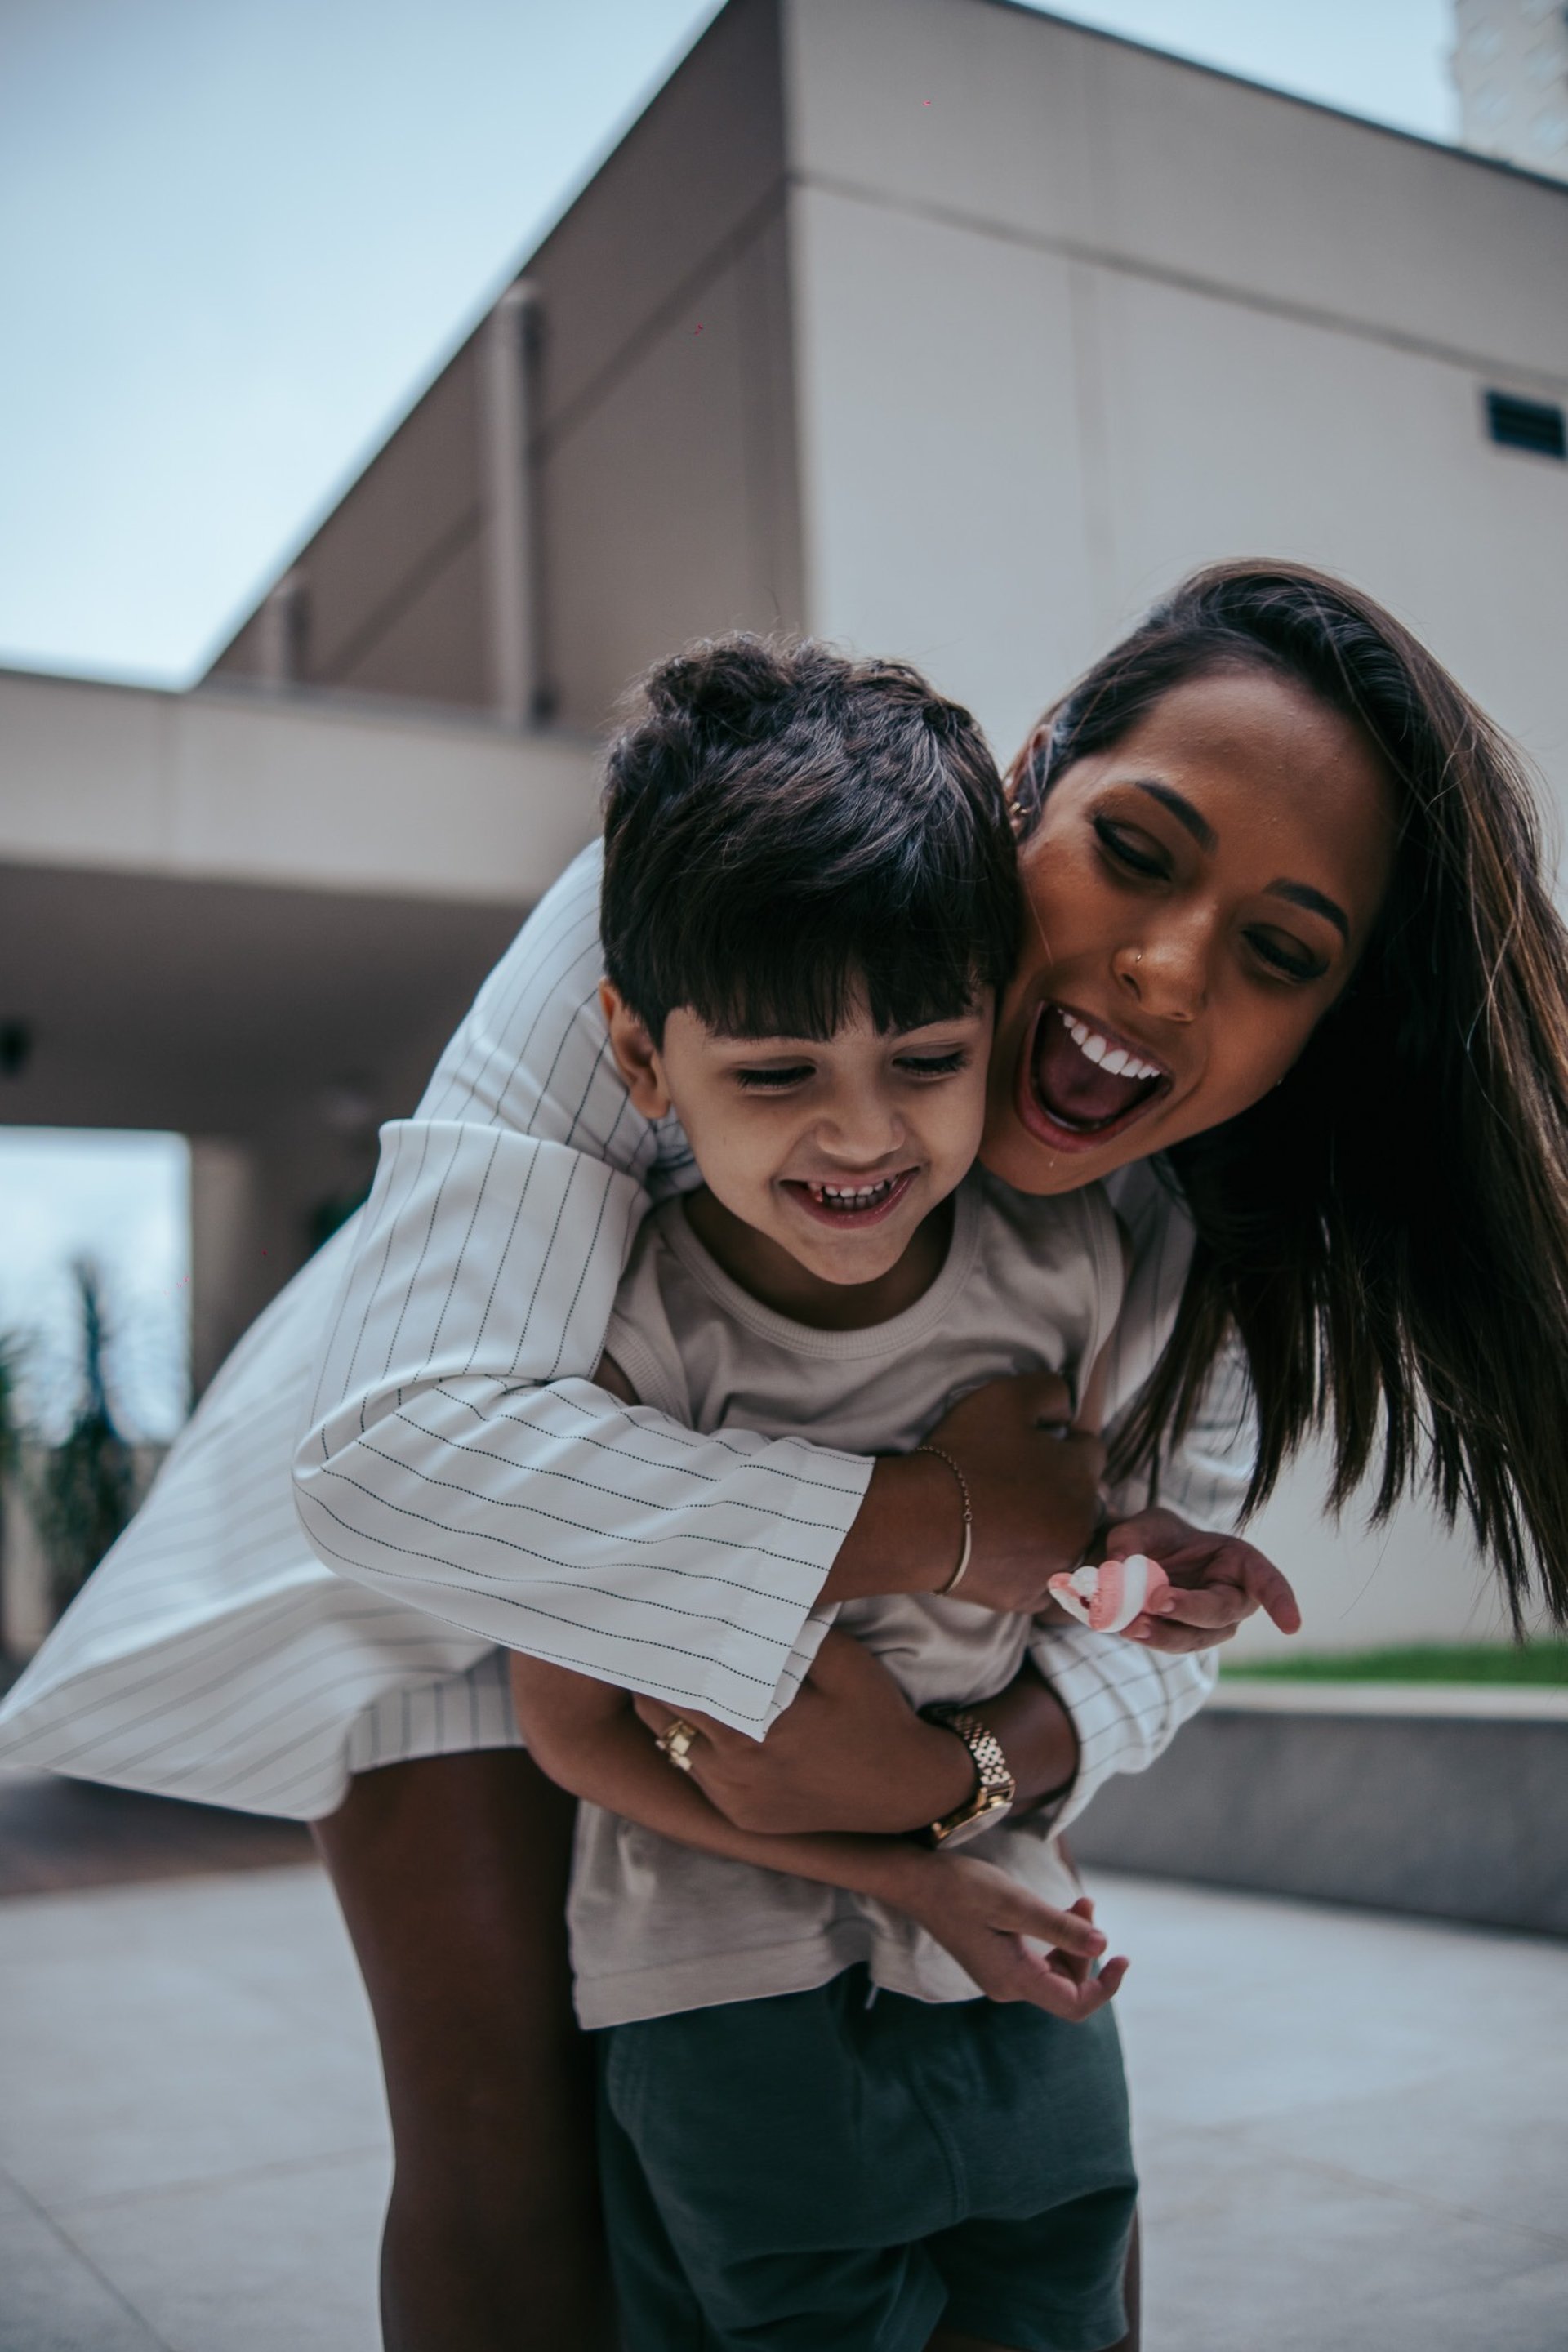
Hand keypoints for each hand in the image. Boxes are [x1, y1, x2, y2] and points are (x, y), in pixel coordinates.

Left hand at [632, 1631, 972, 1835]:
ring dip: (669, 1713)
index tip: (655, 1624)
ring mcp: (736, 1799)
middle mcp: (737, 1770)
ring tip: (667, 1676)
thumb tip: (733, 1607)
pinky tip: (704, 1718)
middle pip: (663, 1715)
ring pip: (672, 1746)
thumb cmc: (874, 1713)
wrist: (907, 1788)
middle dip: (656, 1679)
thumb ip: (785, 1634)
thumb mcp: (841, 1660)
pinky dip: (692, 1746)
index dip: (664, 1652)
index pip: (681, 1684)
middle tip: (650, 1644)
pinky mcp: (742, 1817)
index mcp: (757, 1727)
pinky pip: (696, 1775)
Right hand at [888, 1859, 1128, 2019]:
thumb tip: (1103, 1946)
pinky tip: (1059, 1912)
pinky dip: (1056, 1938)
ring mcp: (1001, 1976)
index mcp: (1013, 1980)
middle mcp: (1008, 1987)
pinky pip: (1040, 1961)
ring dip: (1072, 1940)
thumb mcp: (1014, 1903)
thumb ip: (1059, 1928)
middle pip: (1068, 1984)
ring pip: (1056, 1971)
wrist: (916, 1880)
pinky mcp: (998, 1961)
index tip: (1124, 1958)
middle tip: (1084, 1902)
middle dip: (1086, 1947)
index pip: (1074, 2005)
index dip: (1105, 1987)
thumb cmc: (961, 1887)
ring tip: (1076, 1902)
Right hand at [924, 1372, 1105, 1613]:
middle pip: (1085, 1499)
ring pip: (1070, 1541)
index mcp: (1080, 1472)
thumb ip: (1051, 1392)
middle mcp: (1082, 1521)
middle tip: (1021, 1486)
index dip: (1064, 1445)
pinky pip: (1046, 1581)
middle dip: (1063, 1489)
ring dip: (1052, 1530)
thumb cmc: (963, 1455)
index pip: (1091, 1451)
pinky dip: (1033, 1569)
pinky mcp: (1033, 1596)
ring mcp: (1059, 1563)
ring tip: (1014, 1523)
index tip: (1036, 1448)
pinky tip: (1006, 1554)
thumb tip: (1067, 1412)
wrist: (919, 1521)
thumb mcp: (1006, 1397)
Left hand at [1104, 1507, 1302, 1652]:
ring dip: (1163, 1634)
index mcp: (1240, 1562)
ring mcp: (1210, 1625)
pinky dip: (1147, 1636)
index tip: (1291, 1626)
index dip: (1281, 1602)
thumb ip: (1131, 1541)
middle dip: (1190, 1610)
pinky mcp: (1184, 1639)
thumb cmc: (1158, 1538)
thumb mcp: (1144, 1526)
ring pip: (1193, 1638)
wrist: (1140, 1560)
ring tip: (1131, 1624)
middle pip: (1221, 1613)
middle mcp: (1233, 1598)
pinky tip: (1125, 1626)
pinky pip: (1170, 1642)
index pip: (1268, 1582)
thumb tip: (1118, 1564)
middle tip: (1157, 1600)